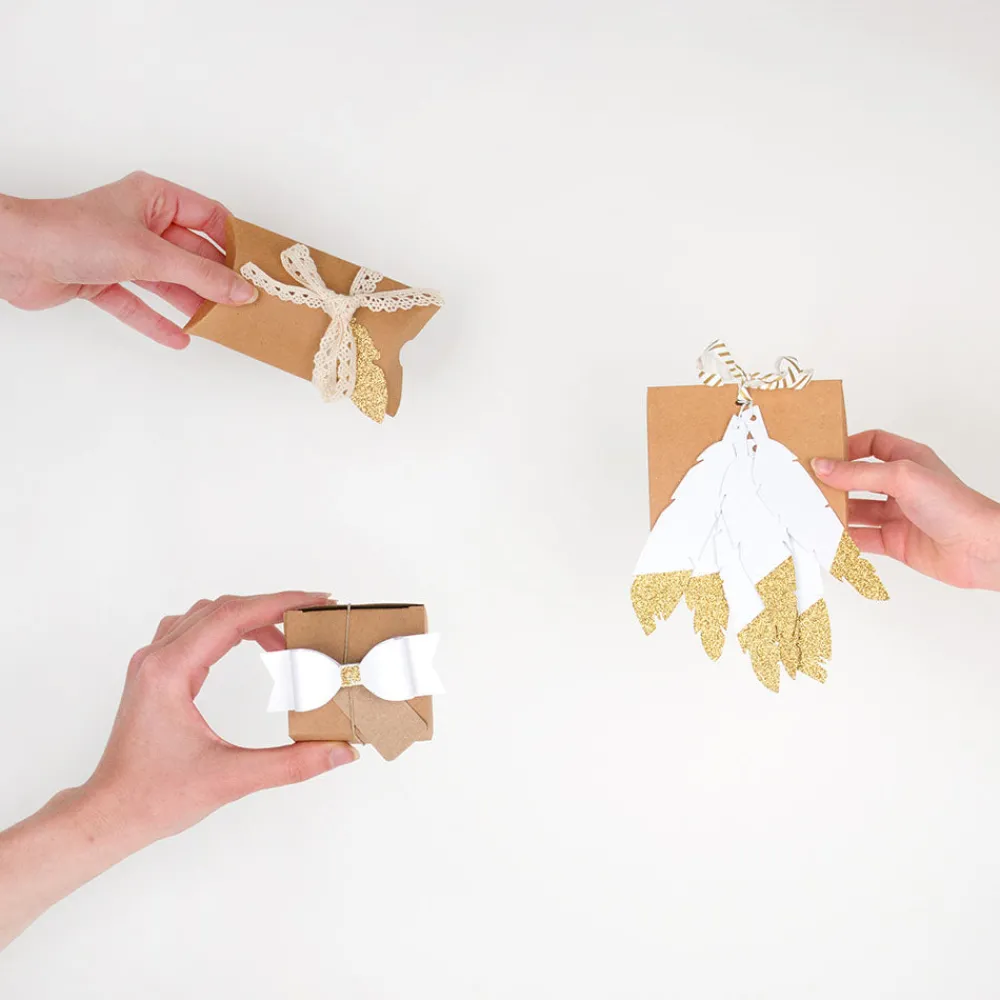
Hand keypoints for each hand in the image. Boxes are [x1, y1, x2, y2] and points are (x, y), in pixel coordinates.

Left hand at [0, 171, 255, 348]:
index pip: (208, 217)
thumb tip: (242, 291)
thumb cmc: (73, 234)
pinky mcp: (102, 280)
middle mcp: (139, 223)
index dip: (234, 242)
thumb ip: (201, 276)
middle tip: (244, 302)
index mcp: (153, 198)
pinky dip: (157, 321)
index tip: (258, 267)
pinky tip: (179, 338)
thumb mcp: (151, 255)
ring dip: (191, 304)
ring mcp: (121, 252)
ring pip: (168, 281)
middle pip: (191, 254)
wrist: (15, 254)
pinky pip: (139, 303)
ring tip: (219, 324)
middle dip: (216, 280)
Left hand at [0, 591, 355, 948]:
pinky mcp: (156, 674)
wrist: (109, 814)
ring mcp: (153, 663)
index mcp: (169, 671)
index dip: (279, 603)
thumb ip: (293, 764)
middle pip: (223, 608)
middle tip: (312, 616)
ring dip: (250, 616)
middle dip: (272, 607)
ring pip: (208, 615)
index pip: (232, 616)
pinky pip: (196, 630)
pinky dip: (229, 628)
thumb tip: (340, 751)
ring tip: (287, 634)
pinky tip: (250, 643)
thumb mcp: (231, 779)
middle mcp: (157, 658)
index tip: (316, 600)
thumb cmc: (154, 797)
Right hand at [812, 430, 999, 590]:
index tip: (823, 453)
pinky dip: (844, 539)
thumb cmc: (956, 506)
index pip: (872, 444)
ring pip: (857, 510)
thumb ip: (858, 473)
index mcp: (908, 460)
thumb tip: (824, 466)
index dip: (848, 446)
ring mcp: (898, 515)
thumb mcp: (902, 476)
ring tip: (814, 512)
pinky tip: (830, 537)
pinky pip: (862, 538)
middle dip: (835, 482)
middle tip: (809, 484)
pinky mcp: (895, 542)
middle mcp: (903, 486)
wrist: (980, 549)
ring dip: (837, 512)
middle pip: (858, 479)